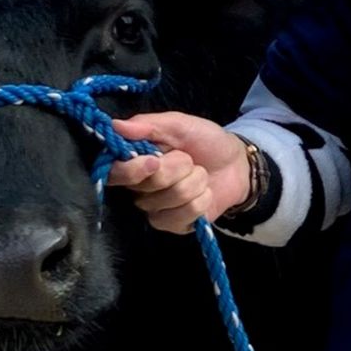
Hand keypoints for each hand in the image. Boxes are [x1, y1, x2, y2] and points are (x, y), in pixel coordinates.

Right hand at [110, 112, 251, 233]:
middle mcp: (139, 190)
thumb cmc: (204, 140)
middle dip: (178, 166)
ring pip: (171, 198)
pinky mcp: (174, 226)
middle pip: (148, 185)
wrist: (236, 163)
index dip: (131, 170)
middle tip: (188, 158)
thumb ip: (147, 124)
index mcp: (135, 162)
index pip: (114, 173)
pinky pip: (185, 215)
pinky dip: (202, 199)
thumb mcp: (179, 124)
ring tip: (200, 174)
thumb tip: (115, 125)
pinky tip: (204, 193)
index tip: (153, 161)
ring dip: (195, 180)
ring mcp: (156, 210)